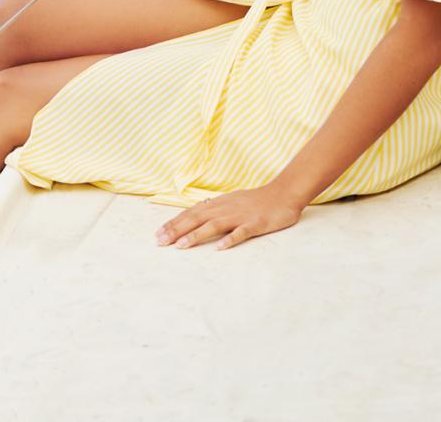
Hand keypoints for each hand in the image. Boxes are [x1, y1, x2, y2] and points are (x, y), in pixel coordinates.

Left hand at [154, 183, 306, 249]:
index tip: (158, 234)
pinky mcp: (255, 224)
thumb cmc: (255, 201)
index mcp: (218, 204)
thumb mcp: (230, 202)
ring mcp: (240, 216)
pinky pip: (241, 232)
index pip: (191, 213)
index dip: (174, 223)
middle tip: (160, 242)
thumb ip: (213, 209)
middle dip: (177, 230)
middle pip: (197, 218)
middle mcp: (225, 208)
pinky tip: (219, 248)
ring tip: (181, 245)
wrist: (282, 194)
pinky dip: (230, 239)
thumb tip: (193, 216)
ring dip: (196, 235)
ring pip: (214, 225)